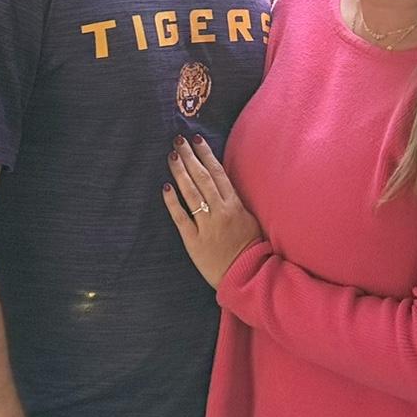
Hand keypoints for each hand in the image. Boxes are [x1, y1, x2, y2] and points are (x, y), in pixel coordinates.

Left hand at [163, 134, 262, 288]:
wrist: (247, 276)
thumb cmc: (250, 248)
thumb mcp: (249, 219)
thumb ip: (235, 202)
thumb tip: (221, 183)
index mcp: (235, 205)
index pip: (218, 173)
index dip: (206, 154)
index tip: (196, 140)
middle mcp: (220, 212)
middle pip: (202, 178)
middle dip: (190, 157)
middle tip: (178, 141)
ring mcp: (207, 226)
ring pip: (191, 193)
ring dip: (180, 172)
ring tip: (172, 156)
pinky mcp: (194, 242)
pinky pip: (181, 218)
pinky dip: (173, 202)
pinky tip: (166, 187)